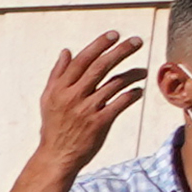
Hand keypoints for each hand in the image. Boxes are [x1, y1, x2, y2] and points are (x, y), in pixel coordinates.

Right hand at [36, 29, 144, 167]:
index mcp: (60, 88)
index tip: (114, 35)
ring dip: (132, 74)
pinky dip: (132, 94)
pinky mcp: (100, 123)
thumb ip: (57, 74)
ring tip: (143, 71)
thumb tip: (66, 52)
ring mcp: (87, 109)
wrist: (57, 157)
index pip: (82, 60)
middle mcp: (73, 96)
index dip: (99, 45)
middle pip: (100, 67)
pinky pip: (121, 103)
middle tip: (137, 41)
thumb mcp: (48, 99)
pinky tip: (138, 91)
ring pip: (115, 84)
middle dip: (121, 51)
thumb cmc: (54, 127)